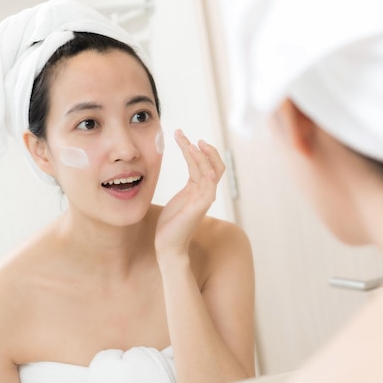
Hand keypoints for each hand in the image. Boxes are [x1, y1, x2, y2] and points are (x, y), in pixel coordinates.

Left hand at [155, 129, 225, 260]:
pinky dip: (209, 179)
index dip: (196, 149)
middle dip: (206, 150)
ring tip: (190, 145)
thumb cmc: (171, 224)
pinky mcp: (198, 209)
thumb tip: (190, 171)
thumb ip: (188, 186)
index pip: (205, 164)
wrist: (168, 245)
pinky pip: (209, 191)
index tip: (182, 136)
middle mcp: (204, 192)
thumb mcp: (179, 198)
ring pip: (209, 173)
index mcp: (199, 189)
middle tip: (193, 138)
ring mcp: (203, 200)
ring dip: (201, 158)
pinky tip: (205, 170)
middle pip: (215, 165)